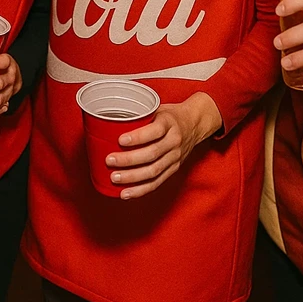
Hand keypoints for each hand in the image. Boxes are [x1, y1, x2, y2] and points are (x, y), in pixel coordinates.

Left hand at [105, 92, 221, 199]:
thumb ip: (139, 116)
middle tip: (110, 161)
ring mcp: (175, 157)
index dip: (137, 137)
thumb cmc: (169, 115)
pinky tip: (125, 193)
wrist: (194, 123)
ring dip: (132, 177)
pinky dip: (140, 190)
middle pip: (152, 154)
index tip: (120, 140)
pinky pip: (157, 182)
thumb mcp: (157, 108)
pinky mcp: (174, 169)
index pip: (155, 131)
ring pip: (153, 171)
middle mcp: (174, 141)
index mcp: (169, 123)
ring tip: (115, 178)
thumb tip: (108, 121)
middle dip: (129, 160)